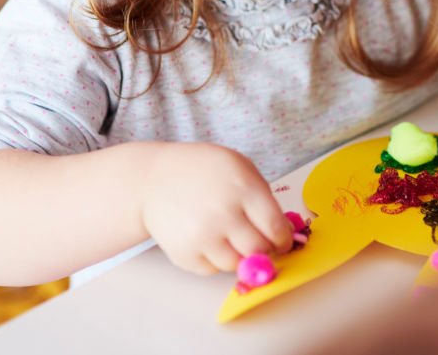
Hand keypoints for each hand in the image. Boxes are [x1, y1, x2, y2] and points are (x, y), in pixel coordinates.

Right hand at [141, 143, 292, 274]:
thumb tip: (283, 232)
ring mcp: (201, 237)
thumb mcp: (240, 168)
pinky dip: (216, 259)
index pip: (275, 228)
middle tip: (261, 243)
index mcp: (243, 188)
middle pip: (258, 250)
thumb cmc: (204, 171)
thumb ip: (263, 198)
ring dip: (239, 256)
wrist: (154, 178)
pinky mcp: (184, 255)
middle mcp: (223, 214)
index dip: (283, 240)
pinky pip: (213, 270)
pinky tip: (209, 238)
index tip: (283, 242)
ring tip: (231, 236)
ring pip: (236, 265)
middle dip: (265, 250)